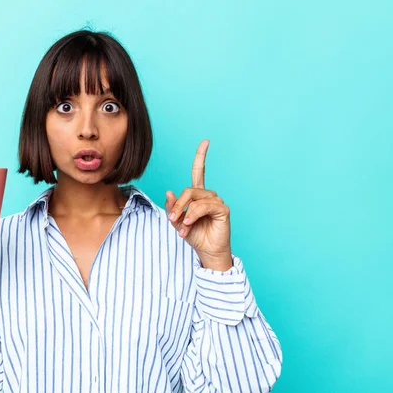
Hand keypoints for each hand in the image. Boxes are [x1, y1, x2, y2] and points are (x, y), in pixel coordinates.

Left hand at [165, 139, 232, 270]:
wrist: (206, 251)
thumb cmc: (194, 235)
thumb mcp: (178, 221)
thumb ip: (173, 207)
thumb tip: (169, 191)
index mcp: (197, 195)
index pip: (199, 171)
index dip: (201, 156)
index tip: (206, 141)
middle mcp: (208, 195)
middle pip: (188, 190)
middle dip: (178, 204)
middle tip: (172, 219)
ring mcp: (216, 201)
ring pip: (194, 198)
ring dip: (185, 213)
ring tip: (183, 228)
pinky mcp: (222, 209)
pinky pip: (204, 206)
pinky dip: (194, 214)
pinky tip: (190, 223)